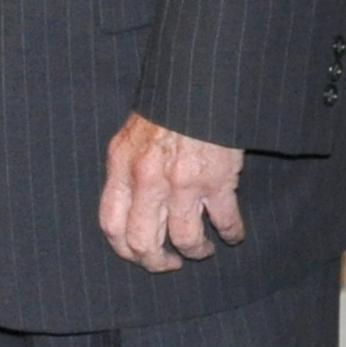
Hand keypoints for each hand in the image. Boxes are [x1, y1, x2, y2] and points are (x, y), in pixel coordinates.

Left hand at [97, 113, 245, 270]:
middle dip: (157, 262)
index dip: (125, 250)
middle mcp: (147, 178)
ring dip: (196, 251)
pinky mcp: (217, 179)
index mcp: (122, 166)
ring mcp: (182, 181)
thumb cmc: (166, 110)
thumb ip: (127, 171)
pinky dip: (232, 234)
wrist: (198, 83)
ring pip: (185, 239)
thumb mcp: (132, 136)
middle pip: (143, 242)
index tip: (140, 255)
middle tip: (170, 263)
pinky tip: (233, 234)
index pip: (111, 225)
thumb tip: (129, 208)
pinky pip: (225, 222)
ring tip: (201, 249)